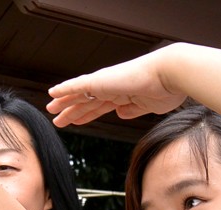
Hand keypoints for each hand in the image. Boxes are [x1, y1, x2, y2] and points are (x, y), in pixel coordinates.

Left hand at [46, 44, 187, 127]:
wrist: (170, 76)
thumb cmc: (166, 90)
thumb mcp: (147, 107)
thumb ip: (133, 110)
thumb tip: (119, 114)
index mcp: (123, 95)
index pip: (99, 106)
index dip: (86, 114)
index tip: (75, 121)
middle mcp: (112, 88)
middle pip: (86, 102)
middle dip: (72, 111)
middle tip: (58, 119)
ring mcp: (106, 84)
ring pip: (78, 95)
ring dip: (63, 102)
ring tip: (50, 110)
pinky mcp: (101, 81)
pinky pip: (78, 85)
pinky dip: (64, 89)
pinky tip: (52, 93)